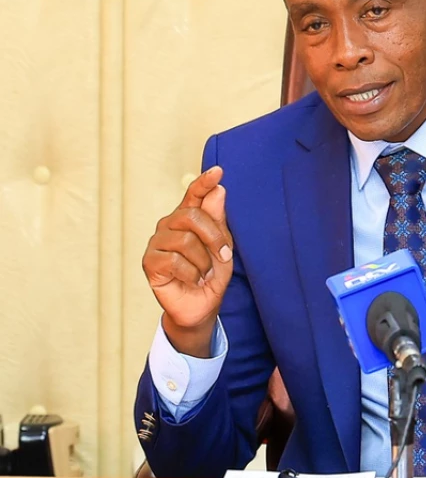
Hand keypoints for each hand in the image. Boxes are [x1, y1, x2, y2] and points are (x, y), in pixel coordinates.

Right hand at [142, 166, 233, 356]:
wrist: (202, 306)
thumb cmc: (211, 274)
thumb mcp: (222, 247)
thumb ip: (218, 220)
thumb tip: (218, 190)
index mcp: (188, 218)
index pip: (194, 194)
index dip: (204, 182)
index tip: (218, 171)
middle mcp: (169, 225)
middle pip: (192, 216)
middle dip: (214, 238)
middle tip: (223, 256)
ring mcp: (157, 242)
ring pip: (186, 241)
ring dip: (203, 261)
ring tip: (203, 273)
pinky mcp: (150, 262)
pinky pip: (174, 260)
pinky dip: (191, 273)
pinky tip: (191, 280)